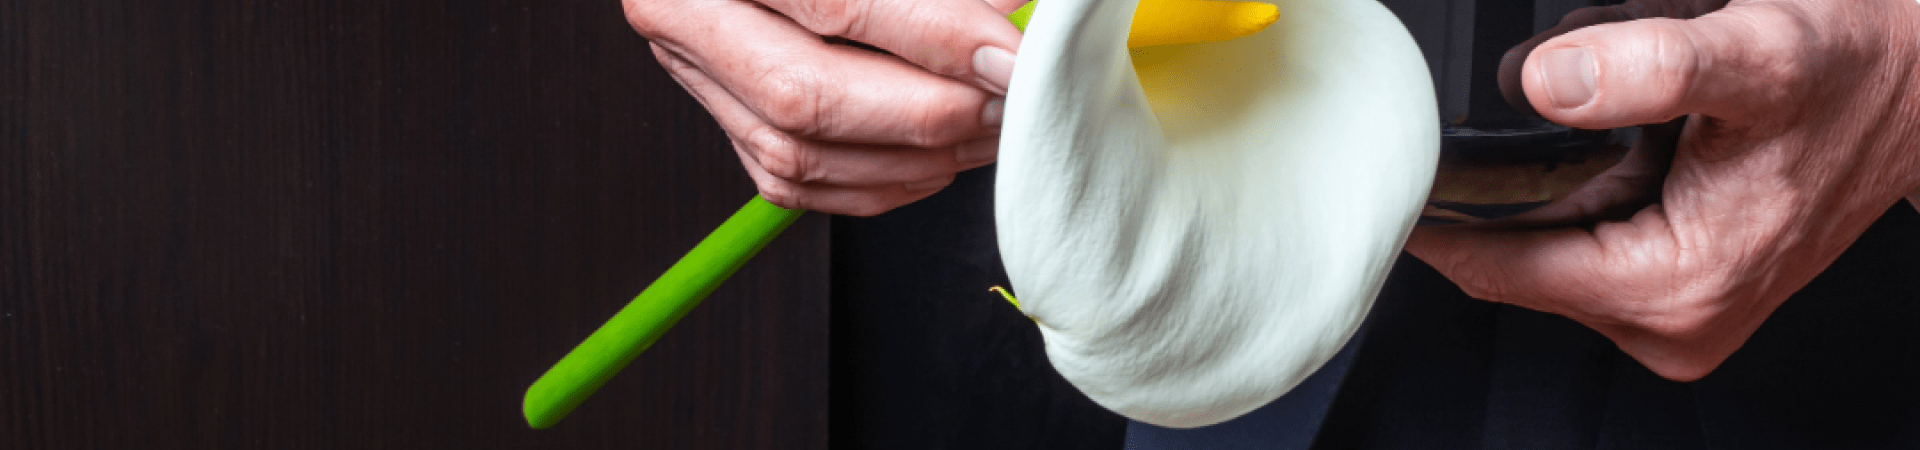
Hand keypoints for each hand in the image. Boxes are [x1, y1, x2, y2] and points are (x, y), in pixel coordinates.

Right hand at [624, 0, 1026, 215]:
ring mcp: (693, 72)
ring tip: (991, 131)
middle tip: (1009, 104)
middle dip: (926, 113)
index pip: (835, 3)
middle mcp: (684, 13)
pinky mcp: (725, 120)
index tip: (1012, 61)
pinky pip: (797, 184)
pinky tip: (941, 161)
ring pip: (799, 154)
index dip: (937, 38)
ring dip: (913, 156)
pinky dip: (880, 183)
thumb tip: (1014, 35)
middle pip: (805, 95)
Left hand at [1407, 0, 1919, 380]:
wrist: (1919, 90)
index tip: (1390, 171)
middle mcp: (1666, 320)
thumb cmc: (1855, 75)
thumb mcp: (1760, 51)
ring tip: (1598, 120)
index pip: (1499, 268)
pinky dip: (1578, 183)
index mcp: (1675, 288)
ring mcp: (1668, 310)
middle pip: (1514, 257)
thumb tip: (1546, 82)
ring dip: (1546, 178)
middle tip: (1519, 107)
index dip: (1436, 217)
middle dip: (1506, 180)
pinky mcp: (1671, 285)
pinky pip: (1580, 236)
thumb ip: (1648, 66)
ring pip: (1544, 241)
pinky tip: (1617, 138)